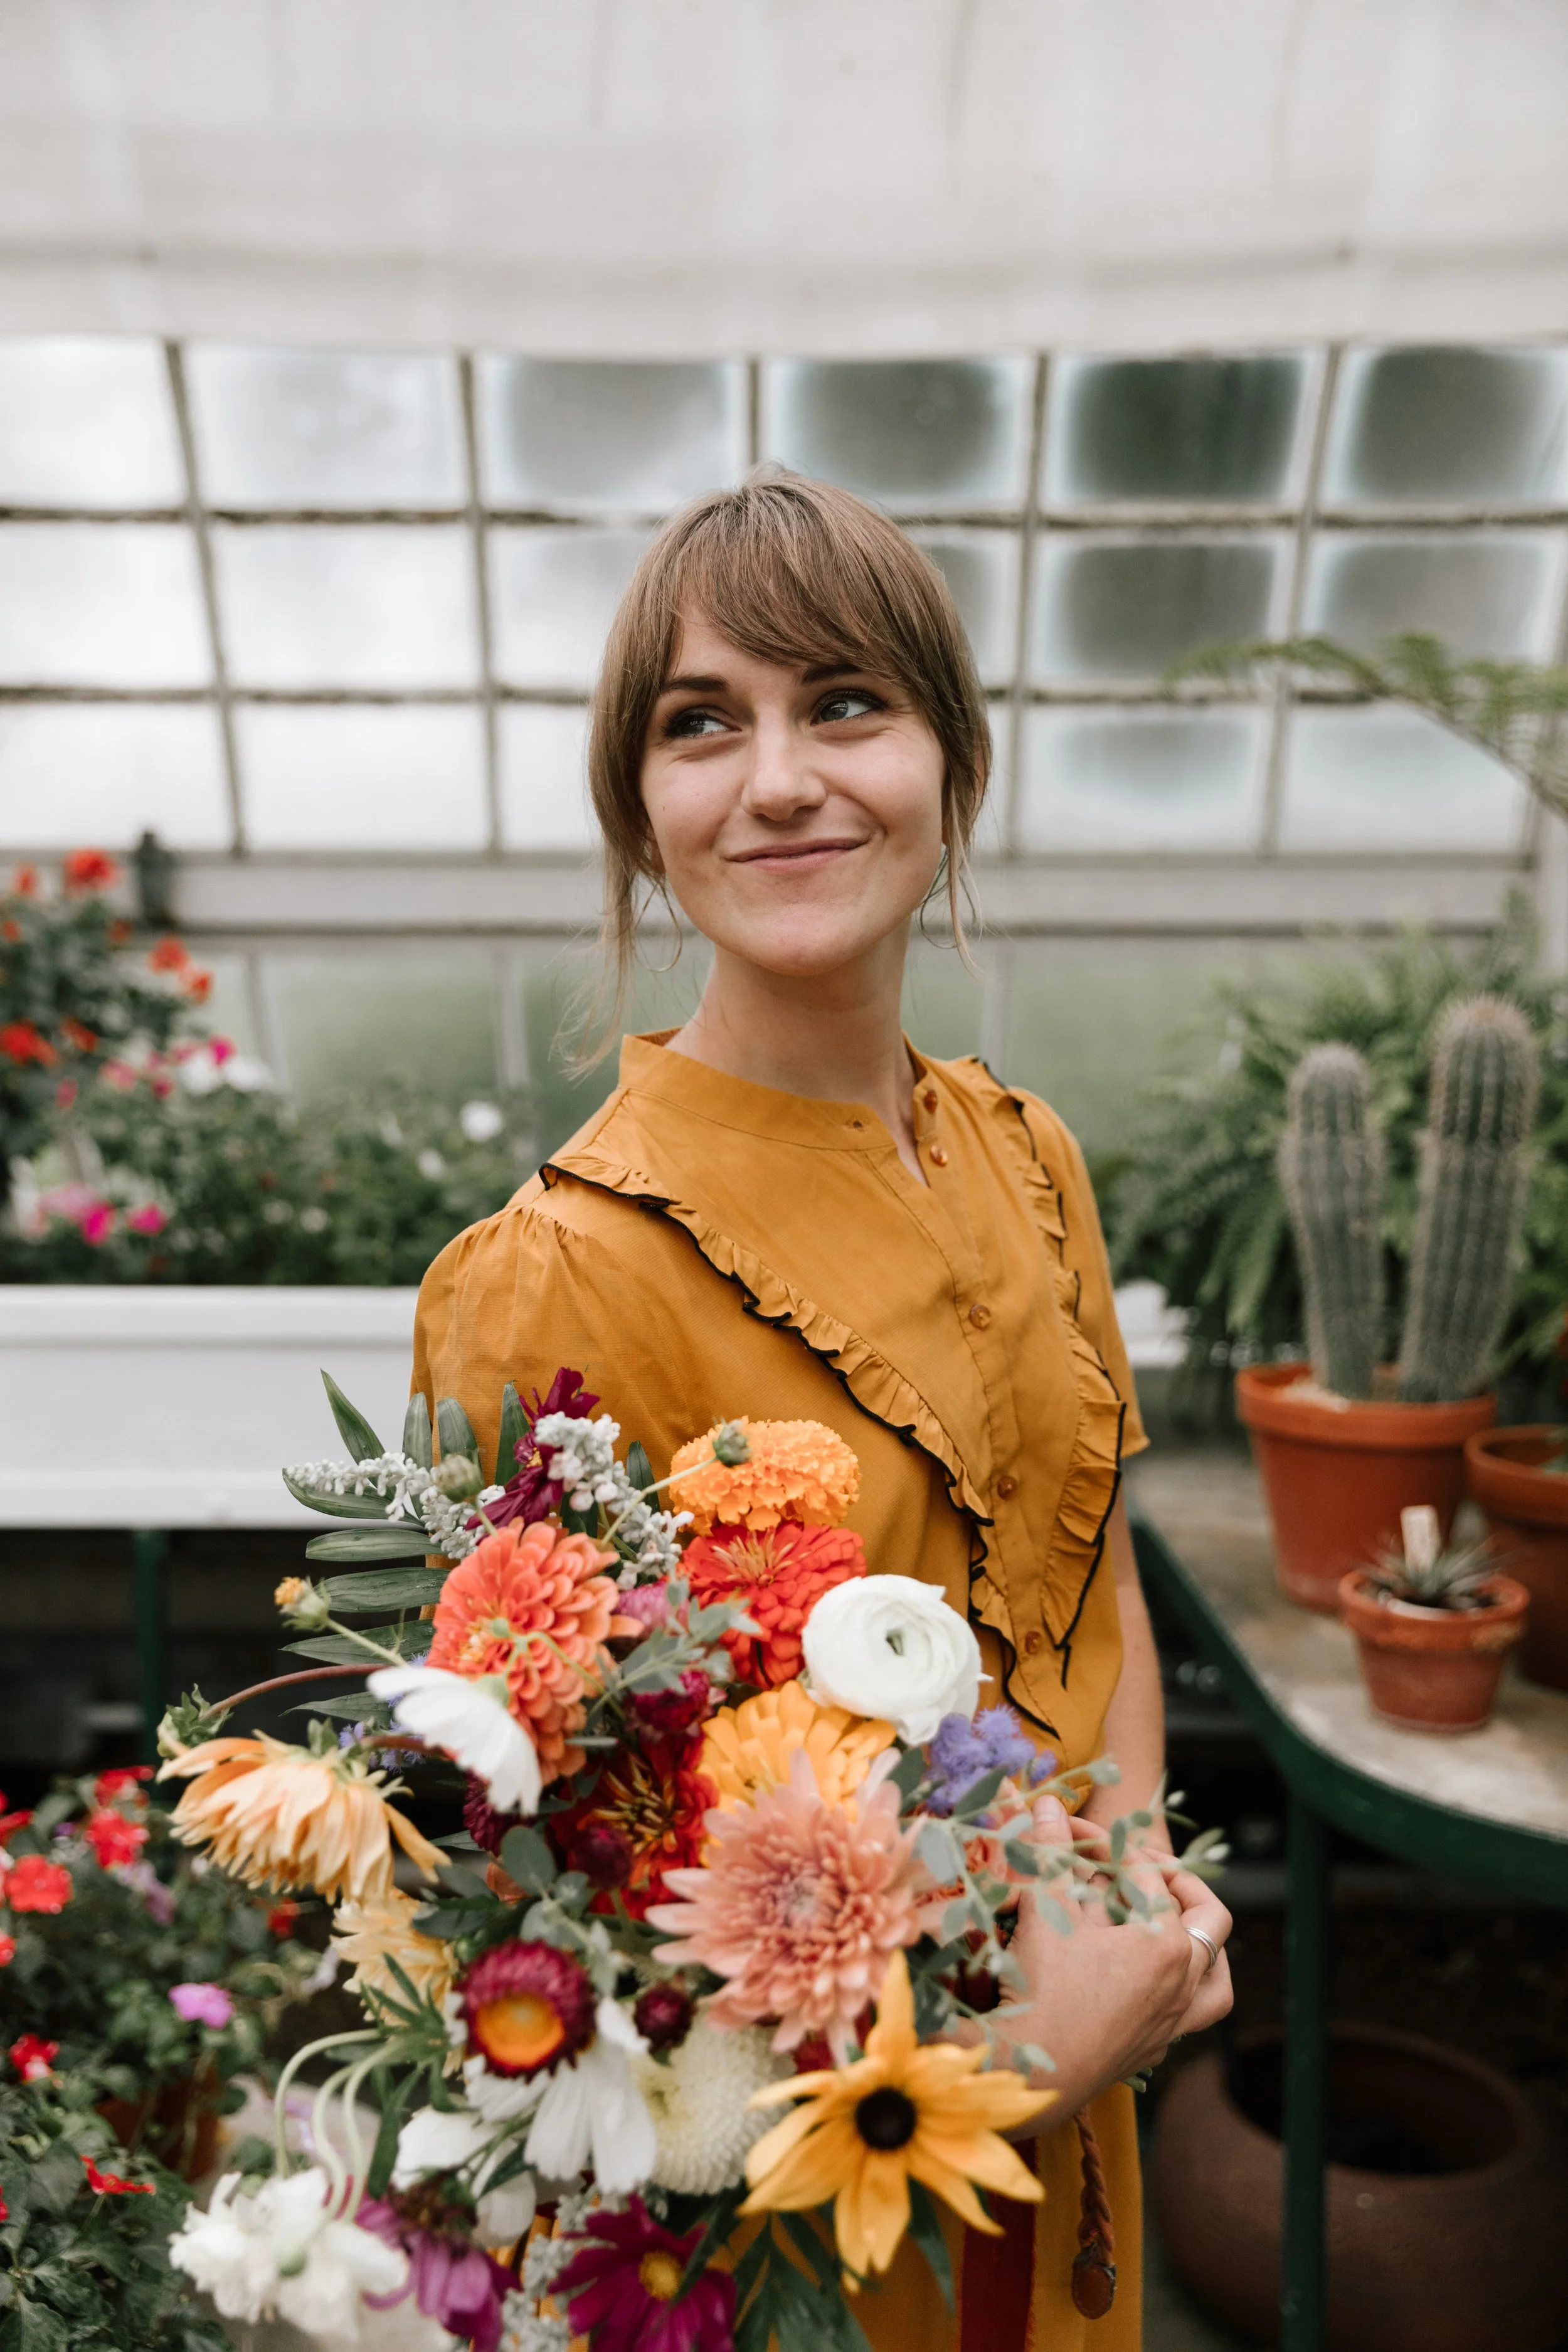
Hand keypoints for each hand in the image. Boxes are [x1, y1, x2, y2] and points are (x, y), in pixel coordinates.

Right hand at [985, 1799, 1233, 2126]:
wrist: (1032, 2074)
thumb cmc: (1040, 1988)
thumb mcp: (1044, 1910)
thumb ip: (1049, 1852)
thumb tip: (1045, 1801)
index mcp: (1163, 1943)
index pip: (1143, 1874)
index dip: (1107, 1843)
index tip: (1075, 1832)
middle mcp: (1182, 1983)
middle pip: (1207, 1920)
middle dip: (1181, 1885)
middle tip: (1149, 1868)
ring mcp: (1174, 2020)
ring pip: (1217, 1980)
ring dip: (1204, 1948)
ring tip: (1181, 1928)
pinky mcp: (1156, 2047)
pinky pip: (1192, 2016)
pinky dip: (1184, 1992)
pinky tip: (1155, 1982)